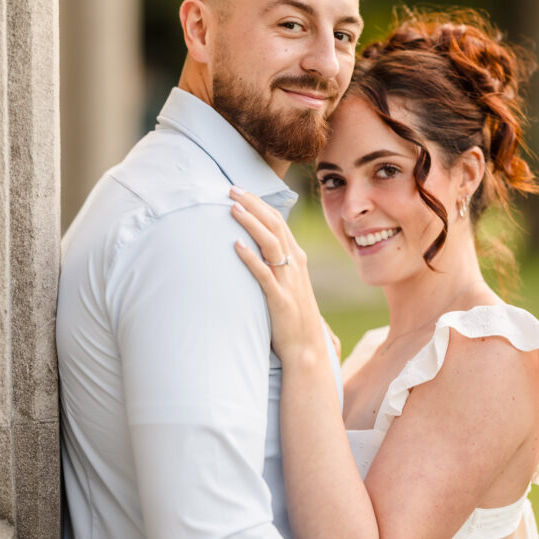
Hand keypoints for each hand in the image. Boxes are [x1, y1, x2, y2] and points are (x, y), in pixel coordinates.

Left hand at [231, 187, 326, 361]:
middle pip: (274, 225)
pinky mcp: (279, 300)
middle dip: (253, 204)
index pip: (279, 222)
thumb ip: (278, 266)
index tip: (240, 191)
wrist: (306, 349)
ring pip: (271, 244)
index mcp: (297, 259)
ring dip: (251, 223)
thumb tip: (258, 250)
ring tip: (233, 208)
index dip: (259, 204)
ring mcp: (288, 282)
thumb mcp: (290, 285)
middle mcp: (295, 266)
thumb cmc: (294, 318)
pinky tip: (236, 246)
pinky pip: (264, 274)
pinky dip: (250, 258)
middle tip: (231, 189)